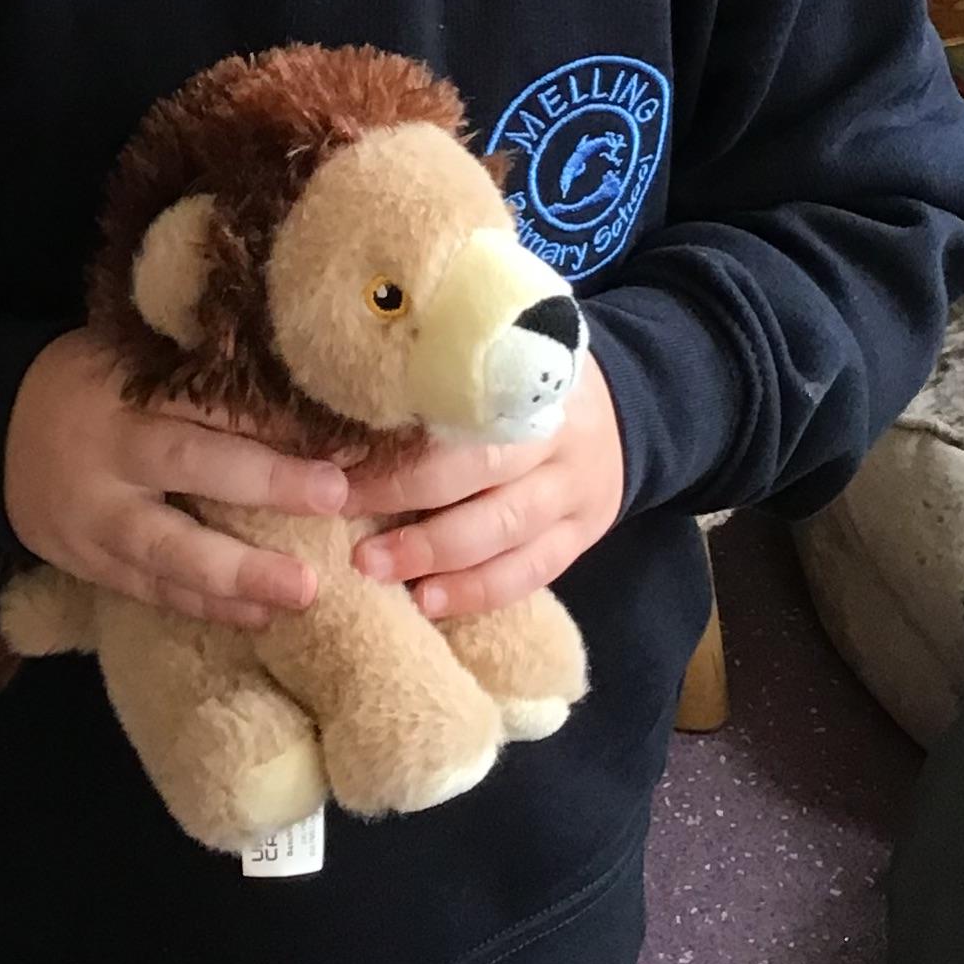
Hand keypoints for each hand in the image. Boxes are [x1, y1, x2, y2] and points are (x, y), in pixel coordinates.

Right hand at [4, 329, 349, 630]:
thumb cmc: (88, 386)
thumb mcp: (131, 360)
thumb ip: (197, 378)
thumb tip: (305, 391)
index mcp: (126, 390)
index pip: (206, 398)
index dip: (274, 416)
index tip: (341, 433)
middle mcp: (109, 453)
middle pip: (189, 466)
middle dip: (265, 483)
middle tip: (334, 497)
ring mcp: (93, 516)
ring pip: (167, 550)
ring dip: (237, 574)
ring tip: (304, 592)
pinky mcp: (86, 562)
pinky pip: (150, 590)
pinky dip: (204, 606)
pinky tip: (259, 616)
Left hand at [348, 352, 625, 618]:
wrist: (627, 412)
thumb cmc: (527, 384)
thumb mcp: (496, 361)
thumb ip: (440, 383)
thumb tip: (341, 417)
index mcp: (528, 381)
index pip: (458, 412)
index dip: (399, 441)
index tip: (336, 464)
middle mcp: (557, 436)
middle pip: (480, 473)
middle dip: (405, 503)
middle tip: (347, 526)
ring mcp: (573, 492)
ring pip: (504, 532)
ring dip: (435, 558)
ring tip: (376, 571)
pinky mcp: (581, 537)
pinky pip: (530, 574)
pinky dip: (478, 592)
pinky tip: (430, 603)